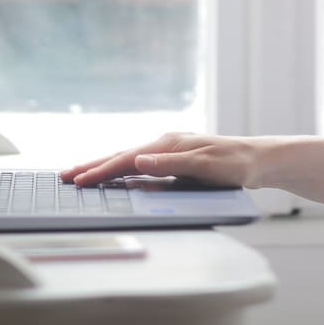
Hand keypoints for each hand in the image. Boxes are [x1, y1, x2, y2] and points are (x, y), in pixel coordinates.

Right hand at [62, 132, 269, 188]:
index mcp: (169, 144)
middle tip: (65, 176)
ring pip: (128, 160)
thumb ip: (171, 164)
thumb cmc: (235, 164)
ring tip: (79, 175)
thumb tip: (138, 160)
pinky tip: (111, 176)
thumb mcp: (205, 166)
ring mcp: (168, 151)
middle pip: (122, 156)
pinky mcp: (173, 160)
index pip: (127, 159)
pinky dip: (120, 170)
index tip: (79, 180)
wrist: (258, 160)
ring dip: (103, 167)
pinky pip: (139, 165)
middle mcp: (165, 144)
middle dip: (93, 166)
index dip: (102, 171)